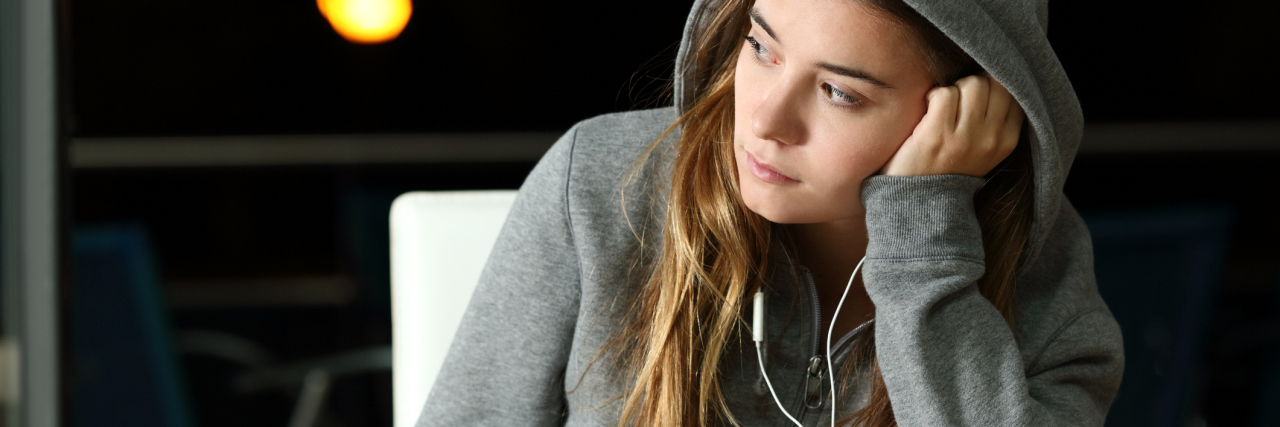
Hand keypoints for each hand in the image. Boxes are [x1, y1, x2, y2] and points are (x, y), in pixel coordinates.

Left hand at [880, 73, 1024, 176]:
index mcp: (1007, 141)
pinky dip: (933, 96)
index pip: (1013, 93)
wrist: (919, 204)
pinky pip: (944, 93)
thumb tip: (995, 76)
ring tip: (943, 108)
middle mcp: (991, 139)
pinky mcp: (937, 135)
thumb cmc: (948, 168)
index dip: (993, 84)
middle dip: (973, 85)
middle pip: (993, 83)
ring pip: (971, 85)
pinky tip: (928, 111)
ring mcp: (964, 138)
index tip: (977, 96)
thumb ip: (996, 120)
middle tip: (958, 102)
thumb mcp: (984, 150)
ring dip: (953, 89)